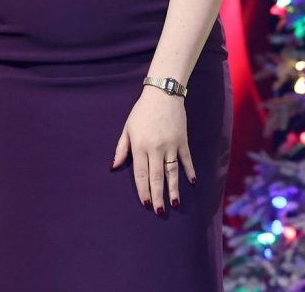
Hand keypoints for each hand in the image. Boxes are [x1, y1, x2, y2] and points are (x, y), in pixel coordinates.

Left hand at [110, 86, 195, 215]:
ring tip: (175, 204)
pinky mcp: (182, 140)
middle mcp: (155, 148)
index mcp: (140, 145)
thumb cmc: (142, 112)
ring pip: (172, 171)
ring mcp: (170, 144)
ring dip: (173, 189)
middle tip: (159, 212)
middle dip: (158, 196)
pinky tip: (192, 182)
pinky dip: (189, 171)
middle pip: (156, 177)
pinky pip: (186, 159)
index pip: (140, 173)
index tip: (145, 204)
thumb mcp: (128, 128)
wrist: (162, 93)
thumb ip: (121, 148)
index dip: (143, 190)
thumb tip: (113, 166)